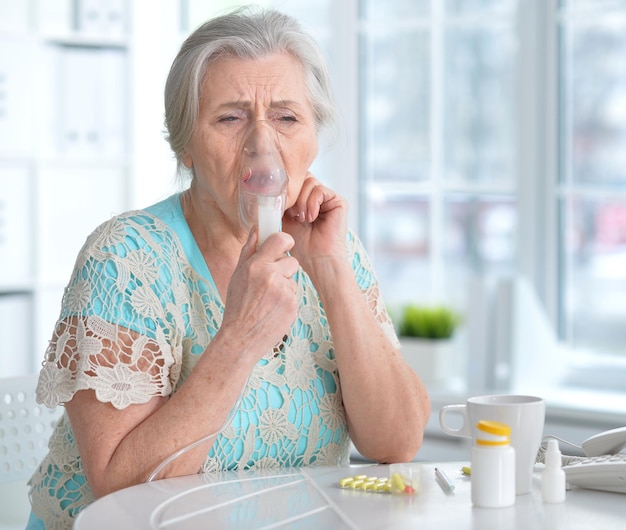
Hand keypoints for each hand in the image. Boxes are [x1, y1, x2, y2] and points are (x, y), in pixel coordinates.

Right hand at [220, 228, 298, 360]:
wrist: (241, 338)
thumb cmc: (237, 306)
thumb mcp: (237, 275)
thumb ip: (249, 250)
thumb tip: (256, 229)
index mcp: (256, 266)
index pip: (280, 240)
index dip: (286, 241)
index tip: (285, 245)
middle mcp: (271, 277)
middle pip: (292, 261)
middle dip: (284, 269)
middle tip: (270, 281)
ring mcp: (284, 292)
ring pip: (293, 280)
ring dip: (284, 286)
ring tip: (268, 299)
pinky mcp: (293, 306)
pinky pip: (294, 295)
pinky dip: (286, 301)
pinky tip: (273, 309)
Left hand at [282, 174, 348, 271]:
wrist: (317, 259)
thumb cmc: (302, 245)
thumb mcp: (285, 218)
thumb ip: (283, 201)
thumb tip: (273, 186)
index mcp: (306, 199)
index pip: (295, 180)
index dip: (286, 189)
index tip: (282, 208)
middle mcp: (318, 197)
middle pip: (302, 178)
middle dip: (294, 194)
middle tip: (293, 215)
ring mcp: (329, 198)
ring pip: (310, 182)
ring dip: (302, 200)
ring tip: (302, 218)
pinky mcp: (339, 202)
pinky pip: (320, 189)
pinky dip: (312, 203)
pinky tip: (311, 217)